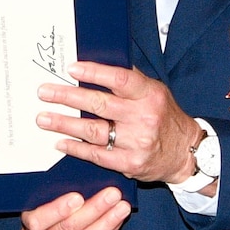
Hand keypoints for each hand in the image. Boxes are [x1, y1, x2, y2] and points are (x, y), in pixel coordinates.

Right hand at [12, 185, 129, 229]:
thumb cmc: (44, 210)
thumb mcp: (40, 199)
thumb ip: (52, 190)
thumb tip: (76, 169)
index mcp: (32, 221)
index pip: (40, 219)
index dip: (58, 209)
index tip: (77, 196)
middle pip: (69, 227)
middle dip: (94, 210)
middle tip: (112, 194)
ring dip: (107, 222)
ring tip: (122, 207)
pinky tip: (119, 218)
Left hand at [36, 62, 212, 187]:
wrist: (186, 152)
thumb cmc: (164, 118)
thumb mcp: (154, 93)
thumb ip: (130, 81)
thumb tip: (96, 65)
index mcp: (150, 94)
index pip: (120, 80)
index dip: (94, 73)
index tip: (71, 69)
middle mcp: (144, 117)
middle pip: (99, 105)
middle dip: (67, 97)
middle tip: (45, 92)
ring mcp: (137, 142)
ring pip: (93, 131)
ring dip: (64, 124)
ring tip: (43, 118)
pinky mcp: (130, 163)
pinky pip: (96, 155)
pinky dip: (75, 148)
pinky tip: (60, 142)